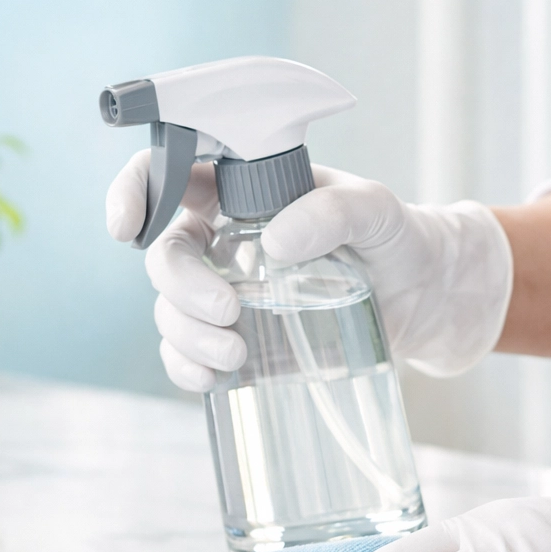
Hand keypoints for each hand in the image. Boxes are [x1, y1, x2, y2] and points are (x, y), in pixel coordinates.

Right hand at [106, 152, 512, 391]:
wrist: (424, 298)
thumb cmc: (398, 240)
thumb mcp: (377, 213)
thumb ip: (334, 212)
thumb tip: (274, 243)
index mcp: (243, 189)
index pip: (168, 173)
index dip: (134, 192)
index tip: (127, 227)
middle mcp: (224, 238)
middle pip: (164, 254)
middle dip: (179, 287)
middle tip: (228, 311)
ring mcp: (227, 291)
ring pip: (170, 309)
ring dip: (186, 334)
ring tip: (236, 355)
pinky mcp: (238, 338)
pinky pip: (188, 353)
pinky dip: (187, 368)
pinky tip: (212, 378)